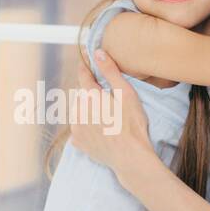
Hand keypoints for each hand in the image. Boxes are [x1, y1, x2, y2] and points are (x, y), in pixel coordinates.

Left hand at [69, 50, 156, 183]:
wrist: (130, 157)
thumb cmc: (133, 125)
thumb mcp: (127, 94)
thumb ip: (110, 72)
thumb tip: (97, 53)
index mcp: (90, 96)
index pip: (83, 76)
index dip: (86, 67)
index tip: (86, 60)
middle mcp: (78, 111)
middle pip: (82, 95)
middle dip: (92, 94)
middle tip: (108, 101)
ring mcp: (76, 128)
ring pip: (79, 111)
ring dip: (88, 110)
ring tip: (105, 118)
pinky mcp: (77, 142)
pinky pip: (79, 128)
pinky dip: (86, 127)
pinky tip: (100, 130)